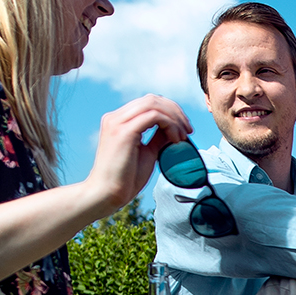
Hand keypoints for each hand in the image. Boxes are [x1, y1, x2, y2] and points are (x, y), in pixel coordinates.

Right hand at [84, 94, 192, 212]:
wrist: (106, 194)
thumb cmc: (125, 179)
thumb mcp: (147, 153)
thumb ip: (158, 138)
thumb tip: (174, 129)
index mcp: (118, 121)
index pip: (148, 103)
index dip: (170, 111)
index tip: (184, 128)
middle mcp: (115, 117)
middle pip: (152, 99)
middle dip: (175, 111)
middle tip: (188, 130)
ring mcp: (117, 122)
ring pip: (153, 104)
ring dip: (174, 117)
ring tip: (183, 135)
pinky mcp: (123, 132)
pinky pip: (154, 116)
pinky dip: (169, 124)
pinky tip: (175, 140)